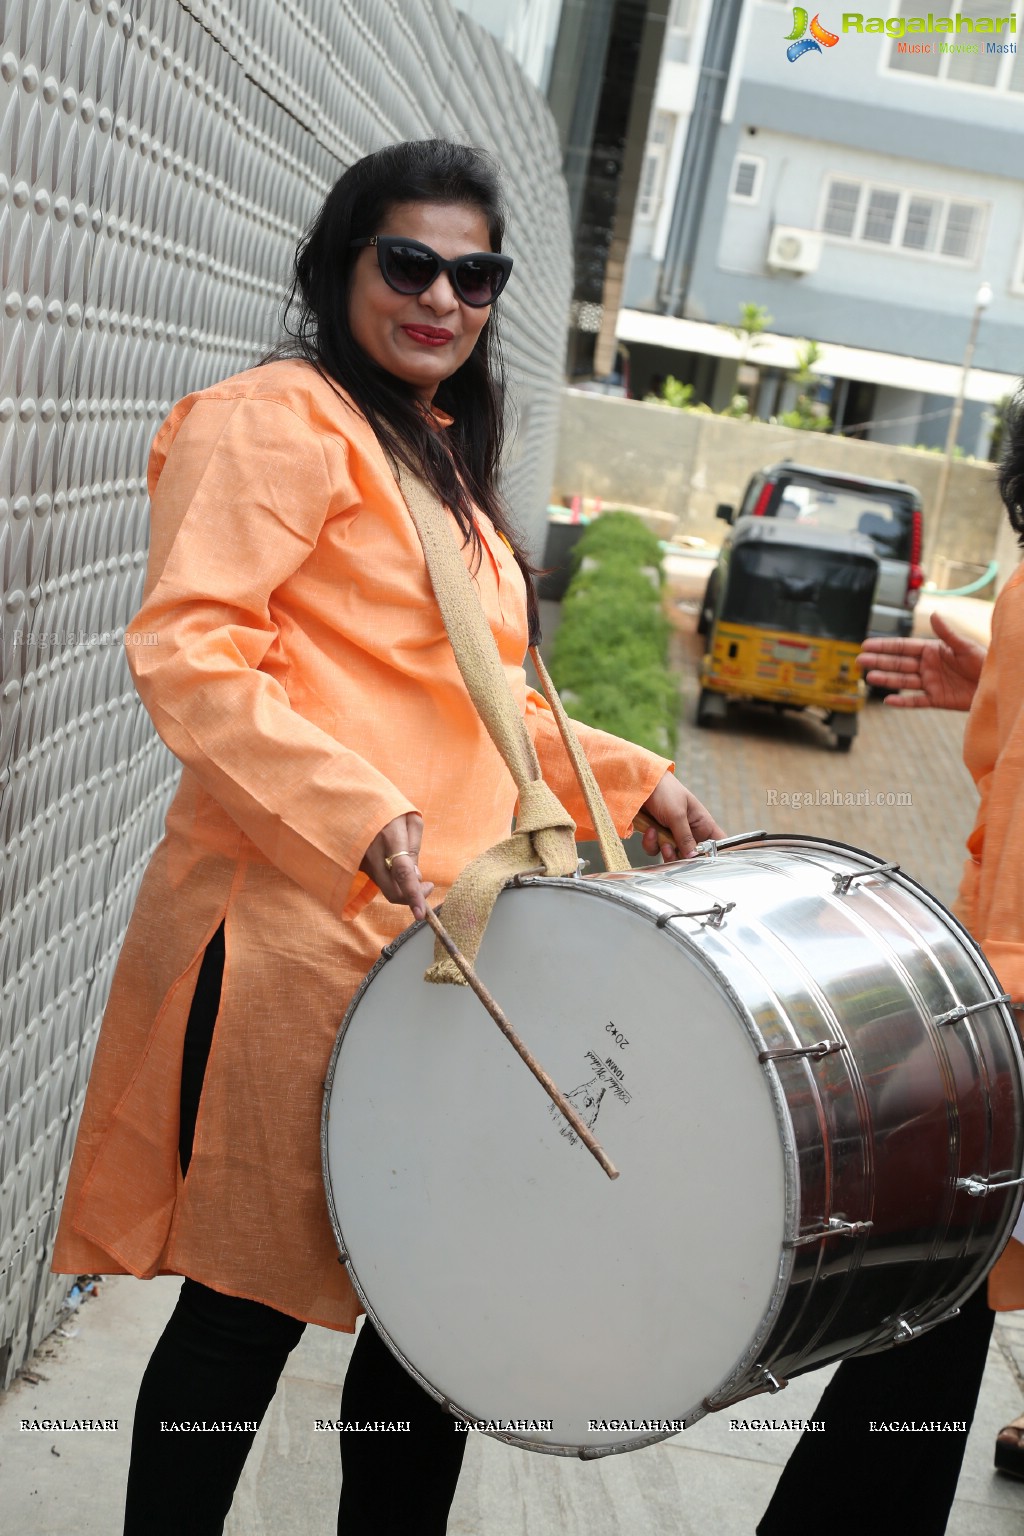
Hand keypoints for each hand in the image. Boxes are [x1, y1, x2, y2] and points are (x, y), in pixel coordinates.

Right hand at [360, 813, 433, 919]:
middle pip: (393, 890)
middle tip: (427, 885)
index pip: (403, 873)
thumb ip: (415, 848)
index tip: (421, 913)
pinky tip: (393, 861)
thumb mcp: (409, 819)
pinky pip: (378, 879)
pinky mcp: (356, 865)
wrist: (351, 799)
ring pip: (385, 887)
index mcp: (390, 837)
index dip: (413, 895)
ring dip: (402, 886)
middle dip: (412, 897)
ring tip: (410, 866)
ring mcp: (361, 861)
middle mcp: (372, 853)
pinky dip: (390, 878)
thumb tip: (416, 878)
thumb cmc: (387, 805)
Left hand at [638, 772, 724, 861]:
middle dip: (681, 856)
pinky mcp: (656, 836)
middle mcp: (689, 831)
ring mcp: (672, 834)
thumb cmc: (664, 791)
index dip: (716, 853)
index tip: (706, 862)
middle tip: (671, 849)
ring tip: (659, 837)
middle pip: (692, 855)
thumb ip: (685, 837)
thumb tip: (693, 857)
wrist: (636, 783)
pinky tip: (649, 830)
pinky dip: (651, 843)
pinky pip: (655, 849)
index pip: (717, 842)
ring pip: (672, 855)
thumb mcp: (677, 814)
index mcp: (701, 822)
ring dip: (664, 850)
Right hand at [857, 612, 985, 711]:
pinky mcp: (937, 699)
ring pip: (903, 681)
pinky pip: (915, 701)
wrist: (995, 685)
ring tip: (869, 678)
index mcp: (933, 650)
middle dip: (879, 662)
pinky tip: (888, 700)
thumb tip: (933, 615)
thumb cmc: (984, 662)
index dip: (885, 646)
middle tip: (860, 661)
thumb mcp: (965, 646)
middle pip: (898, 664)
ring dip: (886, 679)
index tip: (866, 645)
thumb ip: (947, 634)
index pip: (903, 647)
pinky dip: (902, 702)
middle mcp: (928, 666)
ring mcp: (931, 683)